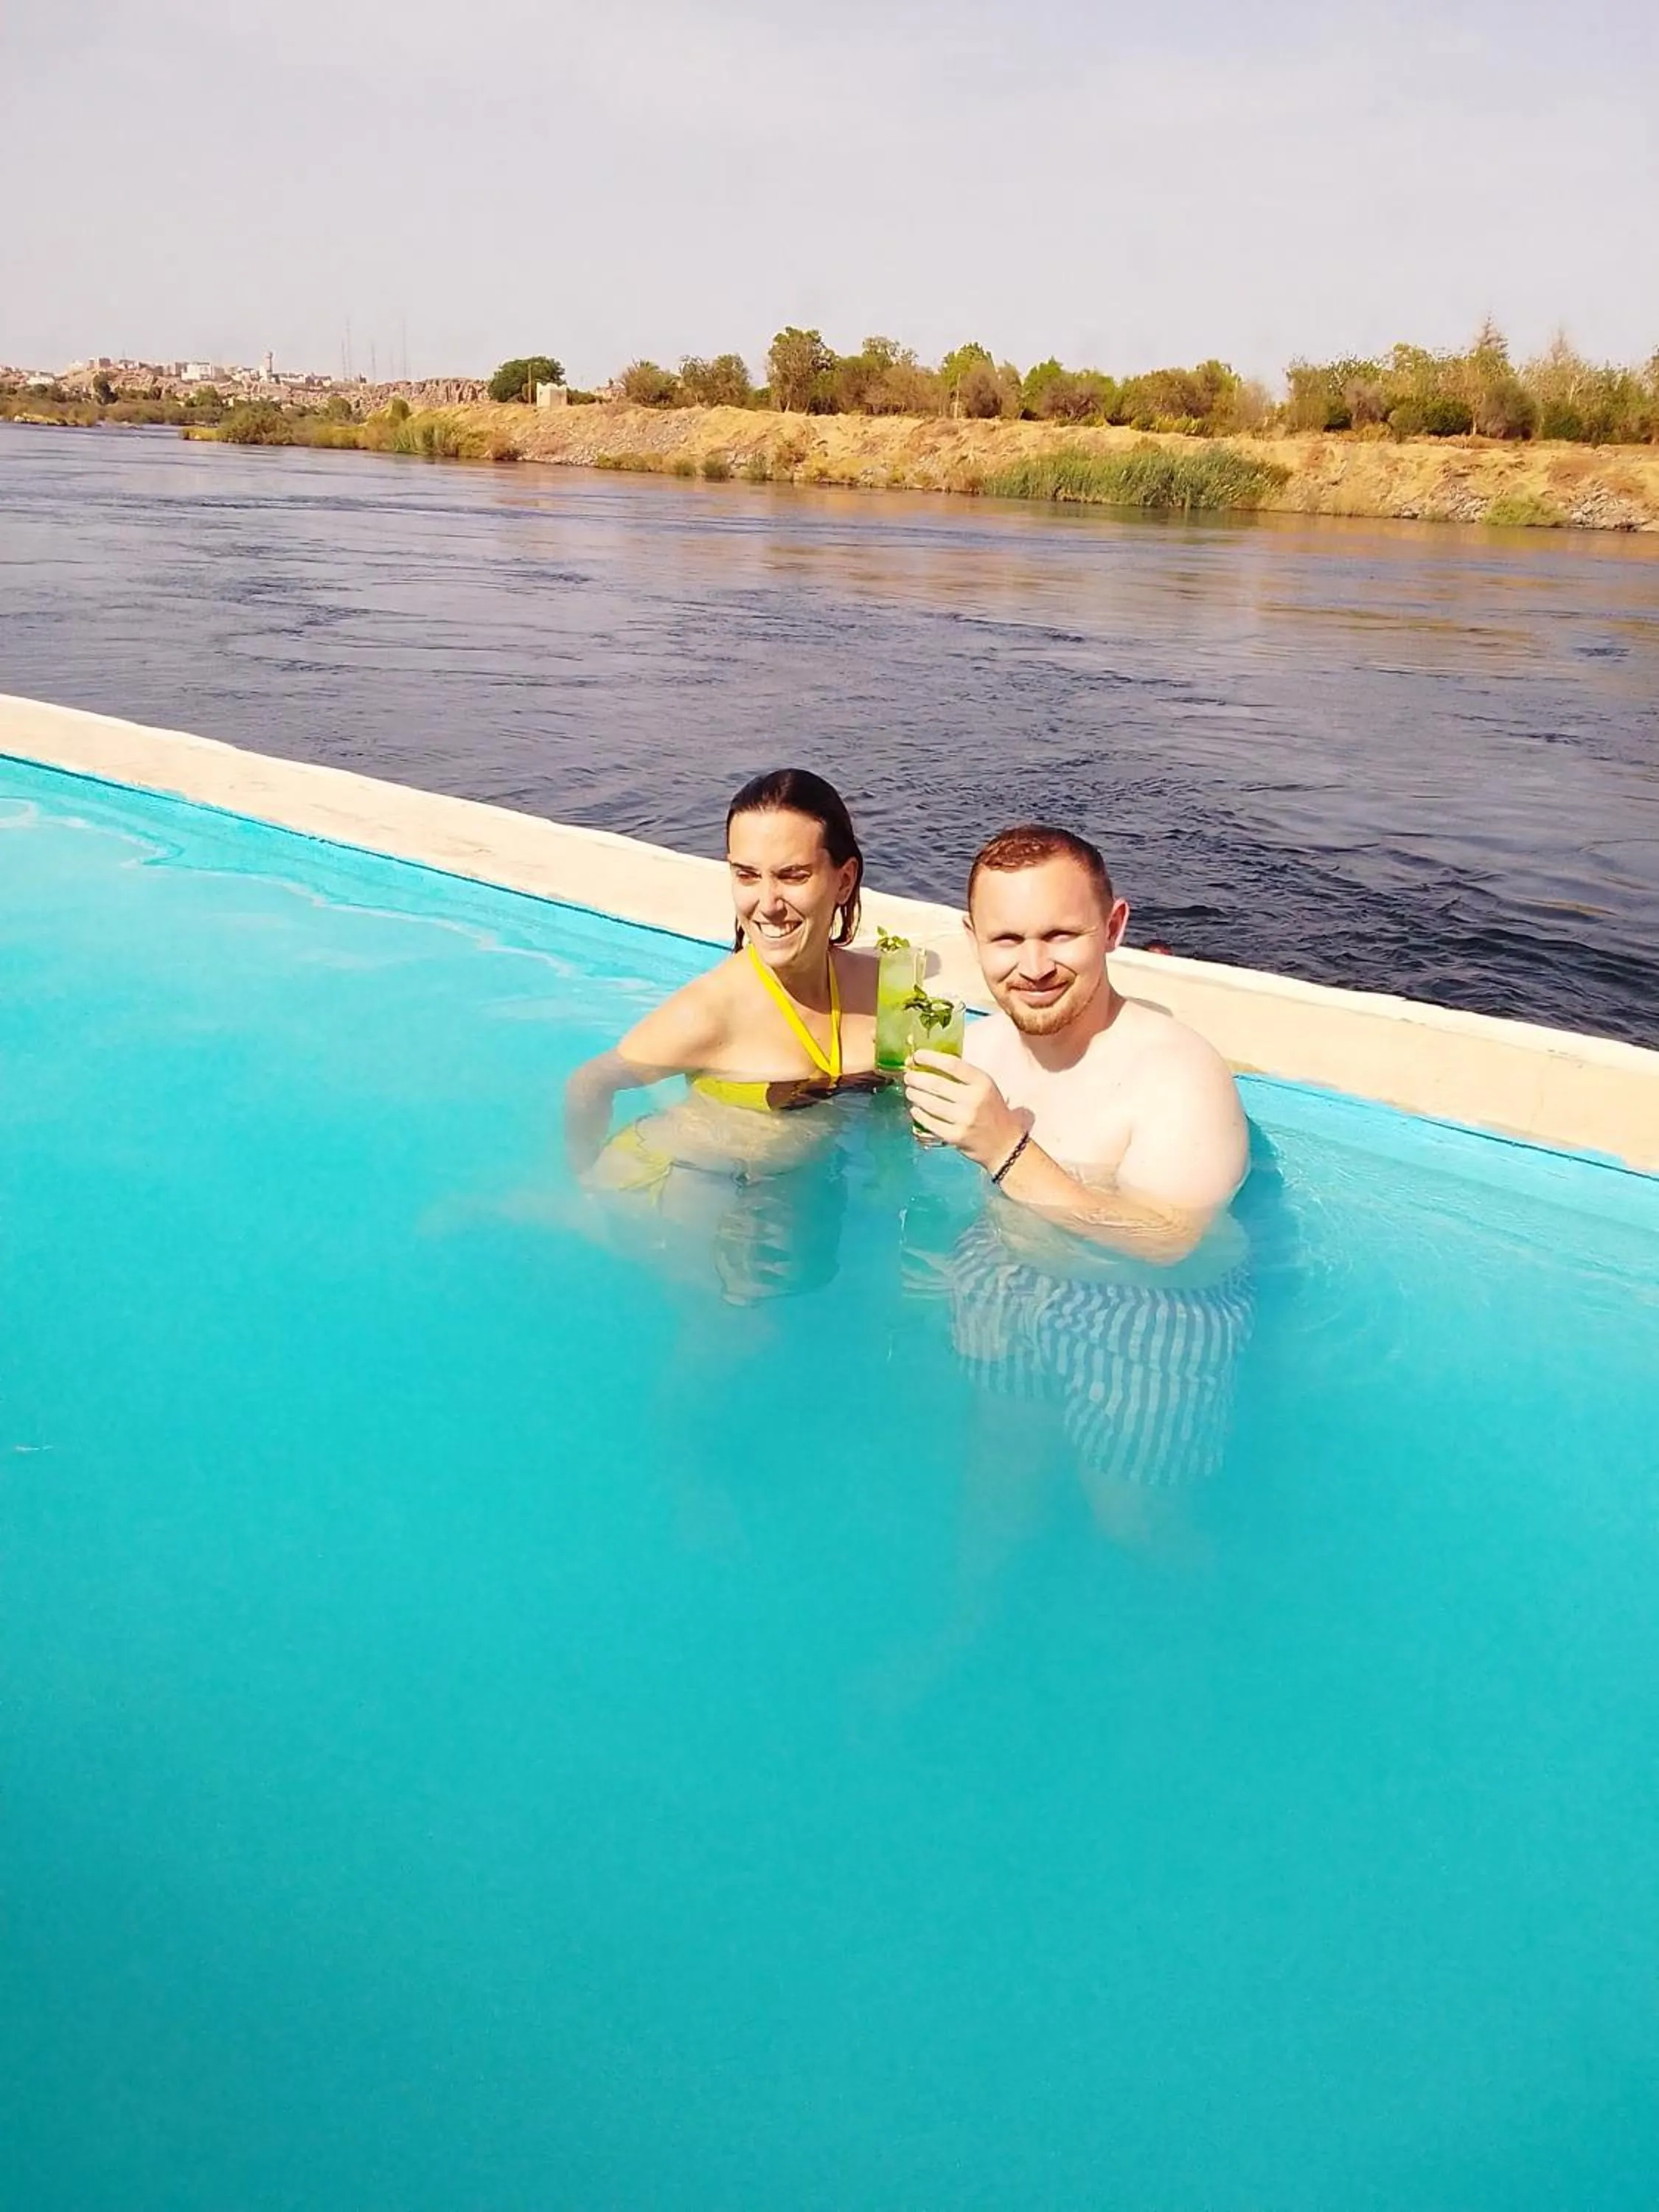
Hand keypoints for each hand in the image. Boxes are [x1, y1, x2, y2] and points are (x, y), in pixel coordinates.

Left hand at [902, 1053, 1022, 1169]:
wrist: (1004, 1143)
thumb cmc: (990, 1110)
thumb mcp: (984, 1087)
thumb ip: (961, 1076)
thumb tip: (927, 1064)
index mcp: (982, 1082)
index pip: (952, 1065)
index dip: (931, 1058)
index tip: (917, 1055)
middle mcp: (974, 1099)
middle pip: (936, 1084)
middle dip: (917, 1078)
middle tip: (908, 1076)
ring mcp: (964, 1119)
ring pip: (930, 1103)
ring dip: (915, 1095)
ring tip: (910, 1091)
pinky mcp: (956, 1136)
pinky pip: (930, 1122)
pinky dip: (919, 1114)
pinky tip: (915, 1109)